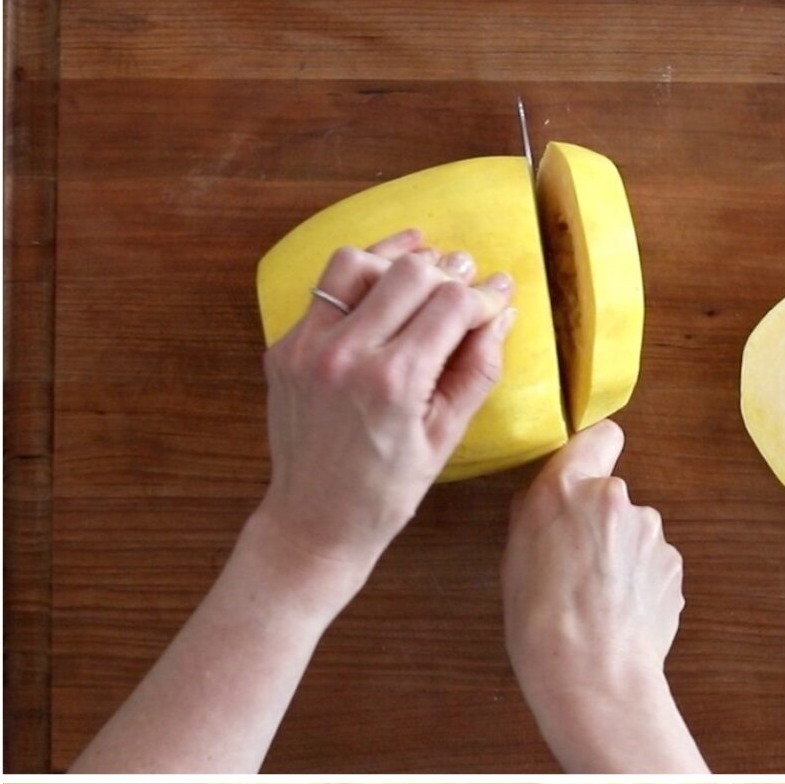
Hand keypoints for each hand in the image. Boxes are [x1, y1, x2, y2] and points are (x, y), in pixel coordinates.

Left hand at [252, 229, 514, 603]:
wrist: (313, 520)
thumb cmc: (385, 489)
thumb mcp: (446, 436)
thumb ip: (477, 369)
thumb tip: (500, 313)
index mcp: (393, 382)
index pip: (451, 303)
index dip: (483, 295)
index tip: (496, 296)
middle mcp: (345, 355)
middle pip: (409, 271)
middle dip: (447, 272)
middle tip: (465, 283)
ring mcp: (306, 348)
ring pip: (355, 263)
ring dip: (394, 263)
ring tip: (420, 275)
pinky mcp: (284, 349)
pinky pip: (322, 292)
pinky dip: (357, 285)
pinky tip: (381, 292)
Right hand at [501, 420, 703, 772]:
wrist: (591, 674)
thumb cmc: (540, 621)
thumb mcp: (513, 557)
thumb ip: (537, 515)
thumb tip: (550, 506)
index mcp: (567, 488)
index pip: (600, 436)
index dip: (593, 454)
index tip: (582, 477)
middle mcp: (615, 499)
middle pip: (610, 497)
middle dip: (598, 523)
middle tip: (573, 567)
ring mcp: (652, 533)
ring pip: (633, 534)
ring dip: (619, 556)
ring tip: (596, 599)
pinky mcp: (673, 566)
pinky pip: (651, 565)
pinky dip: (638, 583)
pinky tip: (617, 614)